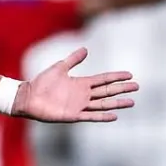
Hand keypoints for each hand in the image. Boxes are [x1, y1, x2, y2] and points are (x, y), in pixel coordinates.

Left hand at [15, 47, 137, 122]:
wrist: (28, 97)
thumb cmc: (41, 82)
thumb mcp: (59, 68)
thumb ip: (73, 59)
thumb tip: (86, 49)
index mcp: (81, 83)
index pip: (103, 79)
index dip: (116, 77)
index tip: (130, 74)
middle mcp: (83, 94)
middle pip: (106, 91)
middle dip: (121, 89)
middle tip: (137, 86)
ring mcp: (79, 105)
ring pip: (102, 104)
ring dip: (117, 103)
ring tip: (131, 102)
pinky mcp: (73, 115)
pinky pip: (91, 116)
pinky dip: (102, 116)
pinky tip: (114, 115)